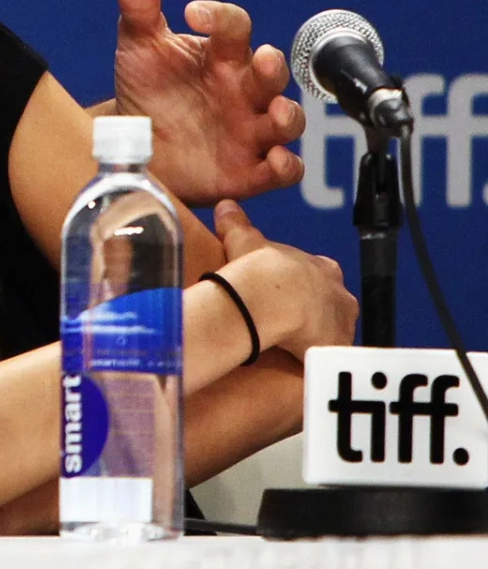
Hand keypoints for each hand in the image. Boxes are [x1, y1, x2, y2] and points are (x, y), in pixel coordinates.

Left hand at [111, 0, 304, 204]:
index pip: (234, 27)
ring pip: (288, 119)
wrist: (135, 149)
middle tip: (260, 61)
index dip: (219, 17)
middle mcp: (243, 89)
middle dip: (272, 66)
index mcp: (220, 55)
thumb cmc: (148, 92)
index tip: (191, 11)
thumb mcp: (138, 47)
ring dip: (288, 115)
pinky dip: (286, 165)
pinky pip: (284, 168)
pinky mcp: (251, 169)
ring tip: (275, 113)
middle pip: (272, 72)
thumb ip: (139, 3)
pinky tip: (276, 161)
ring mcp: (251, 129)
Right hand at [211, 200, 356, 357]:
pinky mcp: (337, 349)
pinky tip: (298, 364)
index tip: (284, 290)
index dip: (301, 283)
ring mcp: (342, 322)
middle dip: (314, 311)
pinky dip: (316, 360)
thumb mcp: (243, 239)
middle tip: (287, 320)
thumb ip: (236, 222)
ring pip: (333, 330)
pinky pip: (329, 357)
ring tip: (290, 346)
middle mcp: (339, 293)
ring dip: (316, 336)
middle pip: (331, 304)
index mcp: (322, 267)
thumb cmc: (260, 268)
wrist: (269, 298)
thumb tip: (225, 204)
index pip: (319, 275)